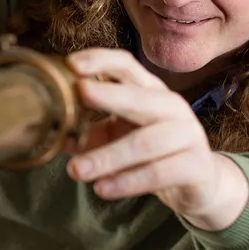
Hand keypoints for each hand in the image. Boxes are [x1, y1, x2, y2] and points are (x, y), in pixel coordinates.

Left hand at [64, 48, 248, 231]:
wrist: (199, 184)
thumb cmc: (149, 152)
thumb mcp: (114, 137)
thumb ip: (85, 132)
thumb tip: (49, 132)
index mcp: (149, 91)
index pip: (126, 66)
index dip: (100, 61)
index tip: (72, 64)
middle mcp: (172, 107)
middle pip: (138, 98)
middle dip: (107, 95)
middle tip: (78, 94)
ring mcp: (188, 135)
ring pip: (145, 143)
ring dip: (107, 157)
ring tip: (76, 170)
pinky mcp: (197, 166)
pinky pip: (159, 173)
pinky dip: (128, 182)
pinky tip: (103, 189)